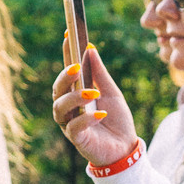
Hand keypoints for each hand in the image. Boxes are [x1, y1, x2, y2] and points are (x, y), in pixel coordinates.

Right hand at [52, 45, 138, 169]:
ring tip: (92, 93)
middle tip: (76, 67)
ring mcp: (70, 123)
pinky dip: (86, 118)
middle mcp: (69, 107)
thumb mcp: (112, 93)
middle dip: (65, 77)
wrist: (126, 148)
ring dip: (75, 97)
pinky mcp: (77, 139)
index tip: (68, 35)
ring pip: (60, 107)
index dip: (66, 54)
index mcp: (76, 93)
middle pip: (57, 89)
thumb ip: (100, 74)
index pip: (68, 71)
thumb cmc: (117, 120)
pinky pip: (74, 127)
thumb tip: (90, 48)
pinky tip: (100, 113)